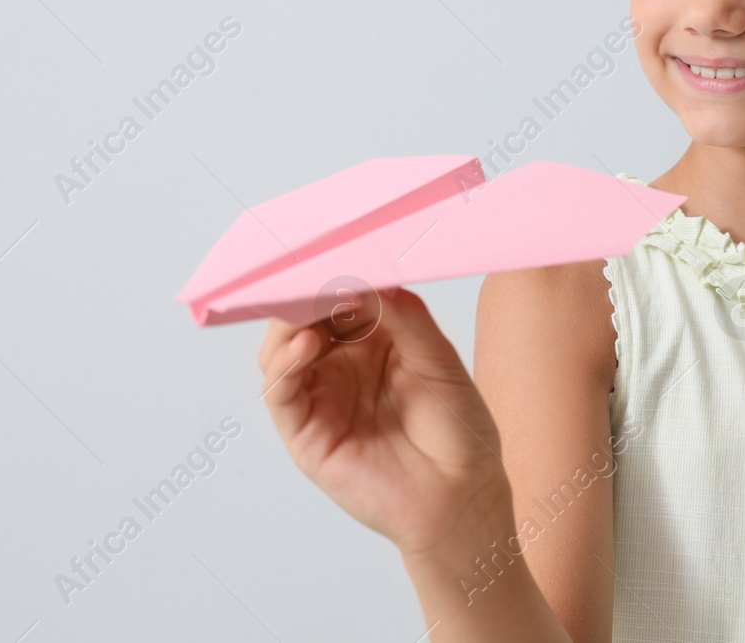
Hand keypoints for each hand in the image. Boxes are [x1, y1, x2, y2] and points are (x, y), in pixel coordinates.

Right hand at [257, 286, 511, 558]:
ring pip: (281, 350)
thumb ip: (403, 316)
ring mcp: (321, 398)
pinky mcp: (306, 434)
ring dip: (288, 322)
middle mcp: (340, 365)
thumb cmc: (458, 429)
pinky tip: (304, 345)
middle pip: (302, 318)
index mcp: (373, 341)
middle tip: (309, 267)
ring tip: (307, 302)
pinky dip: (284, 364)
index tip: (333, 248)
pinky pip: (280, 394)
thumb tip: (369, 276)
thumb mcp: (437, 358)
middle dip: (303, 291)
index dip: (333, 273)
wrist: (464, 496)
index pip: (338, 296)